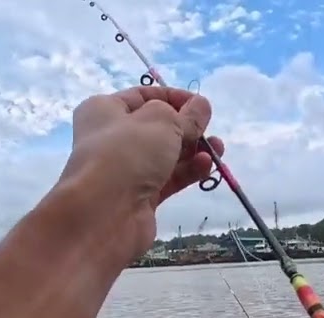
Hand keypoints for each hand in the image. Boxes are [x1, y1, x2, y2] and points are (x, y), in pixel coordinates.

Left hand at [39, 86, 226, 264]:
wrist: (105, 213)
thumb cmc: (128, 153)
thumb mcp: (163, 122)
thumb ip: (187, 115)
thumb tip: (202, 106)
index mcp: (105, 110)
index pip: (144, 96)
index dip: (174, 98)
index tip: (201, 105)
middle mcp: (112, 138)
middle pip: (157, 127)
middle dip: (188, 128)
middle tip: (210, 130)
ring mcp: (126, 170)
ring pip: (165, 155)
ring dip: (193, 151)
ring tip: (218, 150)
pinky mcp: (139, 196)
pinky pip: (168, 179)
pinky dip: (187, 172)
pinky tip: (206, 167)